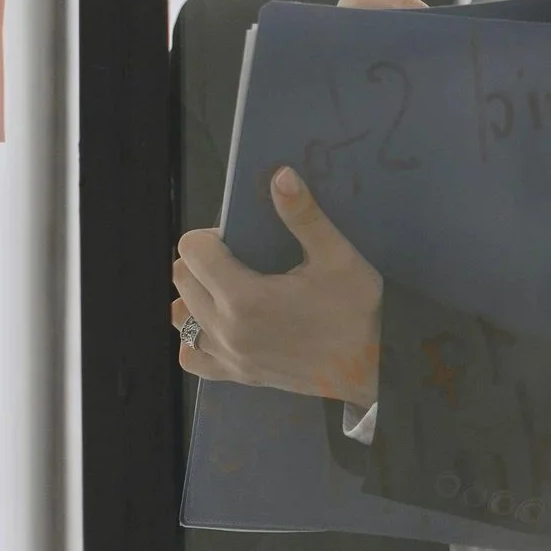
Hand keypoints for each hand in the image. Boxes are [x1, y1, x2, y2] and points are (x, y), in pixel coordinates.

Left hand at [172, 166, 384, 409]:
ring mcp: (227, 356)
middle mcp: (225, 329)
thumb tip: (280, 175)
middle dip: (203, 260)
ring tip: (231, 289)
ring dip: (197, 295)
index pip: (192, 250)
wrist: (369, 371)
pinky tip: (222, 325)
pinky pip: (190, 356)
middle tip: (242, 259)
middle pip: (182, 278)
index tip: (238, 238)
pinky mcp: (234, 375)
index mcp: (244, 297)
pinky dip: (195, 337)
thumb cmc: (356, 313)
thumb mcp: (339, 259)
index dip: (211, 235)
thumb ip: (304, 217)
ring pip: (180, 315)